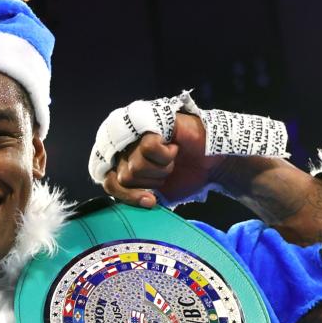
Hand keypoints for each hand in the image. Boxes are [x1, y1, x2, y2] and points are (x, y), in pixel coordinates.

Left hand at [103, 113, 217, 207]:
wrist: (211, 164)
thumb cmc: (185, 175)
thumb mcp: (158, 195)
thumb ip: (135, 196)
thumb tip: (124, 198)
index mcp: (124, 164)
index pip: (109, 182)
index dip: (129, 195)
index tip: (151, 200)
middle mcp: (126, 147)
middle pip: (124, 177)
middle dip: (152, 181)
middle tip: (167, 170)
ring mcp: (137, 134)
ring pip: (136, 165)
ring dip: (161, 168)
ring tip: (172, 158)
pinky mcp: (151, 122)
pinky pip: (148, 148)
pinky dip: (165, 155)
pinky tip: (174, 147)